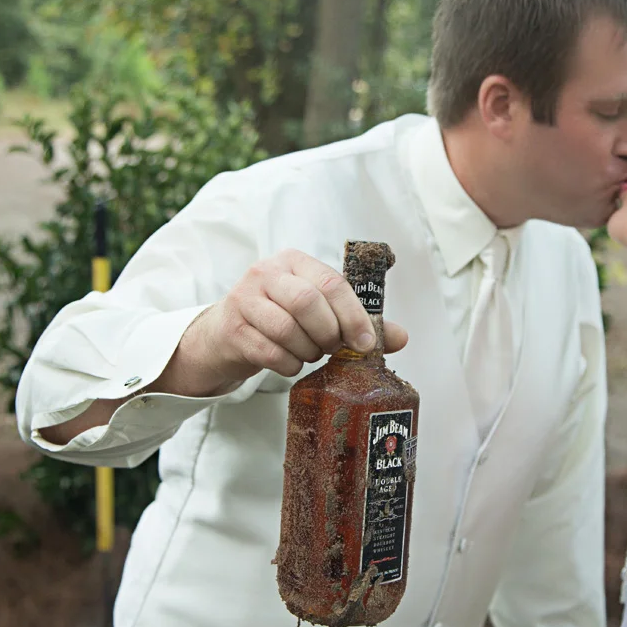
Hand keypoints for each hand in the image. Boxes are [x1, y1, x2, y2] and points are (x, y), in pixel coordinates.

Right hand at [174, 249, 407, 395]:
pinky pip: (270, 352)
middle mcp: (266, 273)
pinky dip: (288, 365)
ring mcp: (245, 299)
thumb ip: (357, 321)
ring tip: (310, 353)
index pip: (331, 282)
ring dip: (307, 350)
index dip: (353, 316)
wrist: (225, 335)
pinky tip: (291, 363)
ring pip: (286, 328)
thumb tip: (401, 337)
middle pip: (307, 301)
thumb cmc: (279, 318)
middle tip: (332, 348)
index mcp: (294, 261)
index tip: (366, 343)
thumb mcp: (317, 312)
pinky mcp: (232, 328)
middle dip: (328, 333)